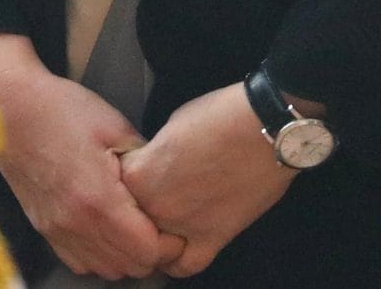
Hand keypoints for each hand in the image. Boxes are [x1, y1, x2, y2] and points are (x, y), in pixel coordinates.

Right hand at [0, 32, 175, 279]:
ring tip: (136, 226)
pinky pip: (78, 261)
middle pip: (128, 266)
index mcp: (97, 199)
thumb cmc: (61, 110)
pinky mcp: (44, 227)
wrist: (10, 108)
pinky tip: (107, 228)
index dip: (169, 242)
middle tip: (161, 224)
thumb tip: (164, 183)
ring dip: (125, 255)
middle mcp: (75, 224)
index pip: (147, 250)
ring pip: (103, 269)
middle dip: (152, 251)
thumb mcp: (115, 127)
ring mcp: (56, 229)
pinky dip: (98, 254)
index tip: (176, 225)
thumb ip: (144, 161)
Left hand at [119, 84, 296, 276]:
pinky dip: (178, 261)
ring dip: (154, 239)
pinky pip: (185, 266)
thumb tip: (156, 166)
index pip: (114, 188)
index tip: (138, 174)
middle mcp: (155, 205)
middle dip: (139, 209)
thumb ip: (156, 154)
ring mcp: (183, 226)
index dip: (128, 180)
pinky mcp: (213, 237)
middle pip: (130, 220)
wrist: (265, 127)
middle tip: (155, 195)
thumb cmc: (221, 114)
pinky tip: (178, 250)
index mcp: (140, 174)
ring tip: (161, 226)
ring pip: (152, 249)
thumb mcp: (173, 124)